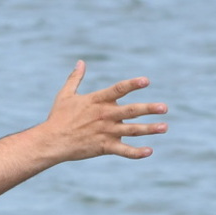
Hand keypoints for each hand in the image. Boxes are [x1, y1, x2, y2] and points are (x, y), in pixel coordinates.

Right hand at [43, 62, 166, 160]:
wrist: (51, 141)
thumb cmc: (58, 117)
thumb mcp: (65, 95)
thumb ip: (75, 78)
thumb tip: (80, 62)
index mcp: (97, 101)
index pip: (118, 89)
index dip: (132, 84)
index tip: (146, 81)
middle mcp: (104, 115)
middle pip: (130, 110)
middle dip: (149, 109)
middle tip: (164, 107)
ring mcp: (105, 132)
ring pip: (131, 130)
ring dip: (149, 129)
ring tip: (164, 127)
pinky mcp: (104, 147)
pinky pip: (123, 150)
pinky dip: (136, 152)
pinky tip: (149, 151)